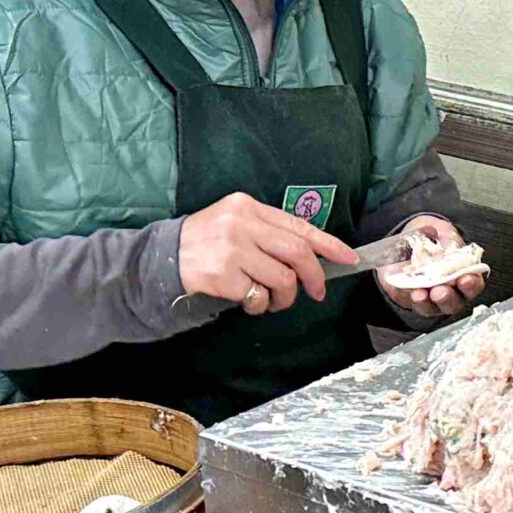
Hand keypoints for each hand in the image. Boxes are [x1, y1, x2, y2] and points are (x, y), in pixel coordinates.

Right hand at [179, 191, 357, 314]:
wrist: (163, 257)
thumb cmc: (206, 242)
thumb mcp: (236, 223)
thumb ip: (269, 232)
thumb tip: (312, 255)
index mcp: (249, 207)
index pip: (299, 226)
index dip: (329, 244)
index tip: (348, 258)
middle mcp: (242, 224)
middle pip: (298, 253)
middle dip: (314, 276)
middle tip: (316, 292)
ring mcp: (232, 249)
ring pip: (282, 279)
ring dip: (284, 297)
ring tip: (272, 300)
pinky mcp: (223, 275)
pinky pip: (258, 296)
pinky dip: (259, 305)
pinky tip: (248, 302)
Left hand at [378, 213, 487, 322]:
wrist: (408, 241)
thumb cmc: (432, 237)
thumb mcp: (441, 231)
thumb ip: (447, 238)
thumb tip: (449, 246)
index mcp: (465, 273)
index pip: (474, 283)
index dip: (472, 284)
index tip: (465, 279)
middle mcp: (452, 290)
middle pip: (456, 302)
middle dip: (448, 297)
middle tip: (440, 291)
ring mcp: (433, 298)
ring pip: (435, 308)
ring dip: (429, 302)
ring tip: (420, 294)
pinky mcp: (416, 300)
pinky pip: (417, 304)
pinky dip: (414, 300)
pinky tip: (410, 292)